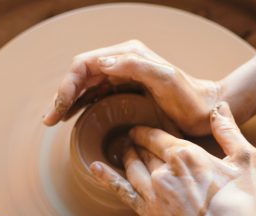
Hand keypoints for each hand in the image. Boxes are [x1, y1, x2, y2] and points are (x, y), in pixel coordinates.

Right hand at [43, 40, 220, 135]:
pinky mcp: (125, 92)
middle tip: (49, 120)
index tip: (60, 108)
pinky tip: (72, 118)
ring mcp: (123, 77)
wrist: (205, 109)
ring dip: (67, 101)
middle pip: (80, 75)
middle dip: (62, 95)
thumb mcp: (165, 79)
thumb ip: (135, 67)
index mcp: (127, 55)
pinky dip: (80, 105)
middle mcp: (122, 62)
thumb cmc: (189, 97)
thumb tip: (102, 65)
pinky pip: (95, 95)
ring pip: (85, 86)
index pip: (85, 64)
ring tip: (53, 120)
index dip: (68, 84)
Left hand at [89, 102, 255, 215]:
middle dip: (136, 142)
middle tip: (131, 137)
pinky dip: (108, 178)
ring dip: (126, 156)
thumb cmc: (247, 204)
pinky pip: (123, 192)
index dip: (147, 131)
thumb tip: (218, 108)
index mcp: (185, 155)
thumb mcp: (247, 160)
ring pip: (132, 168)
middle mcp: (163, 172)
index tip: (141, 128)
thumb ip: (228, 131)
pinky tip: (95, 169)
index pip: (157, 135)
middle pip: (143, 150)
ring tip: (124, 150)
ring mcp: (153, 196)